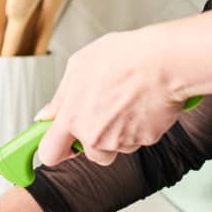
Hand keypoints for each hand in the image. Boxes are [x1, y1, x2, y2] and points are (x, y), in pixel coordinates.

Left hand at [35, 29, 185, 165]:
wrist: (164, 61)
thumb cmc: (123, 57)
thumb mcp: (78, 66)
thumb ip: (60, 97)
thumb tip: (47, 114)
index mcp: (72, 117)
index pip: (49, 153)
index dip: (53, 150)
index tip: (56, 143)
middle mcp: (94, 135)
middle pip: (89, 154)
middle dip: (94, 141)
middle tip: (102, 114)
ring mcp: (120, 141)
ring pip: (115, 148)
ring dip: (118, 134)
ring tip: (124, 103)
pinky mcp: (145, 140)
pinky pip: (138, 140)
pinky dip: (139, 127)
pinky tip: (140, 104)